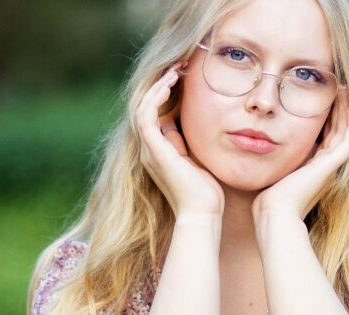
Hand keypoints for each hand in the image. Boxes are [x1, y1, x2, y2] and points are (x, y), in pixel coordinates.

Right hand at [136, 63, 224, 216]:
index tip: (183, 76)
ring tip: (175, 70)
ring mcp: (149, 151)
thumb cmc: (206, 191)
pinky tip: (169, 84)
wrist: (202, 214)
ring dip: (157, 86)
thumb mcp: (197, 158)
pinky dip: (155, 98)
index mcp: (159, 151)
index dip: (165, 92)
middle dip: (160, 84)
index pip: (154, 114)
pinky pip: (146, 117)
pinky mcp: (154, 152)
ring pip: (143, 108)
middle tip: (178, 66)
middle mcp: (149, 150)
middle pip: (145, 107)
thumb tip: (185, 123)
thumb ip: (187, 142)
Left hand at [252, 91, 348, 223]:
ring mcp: (330, 166)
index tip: (325, 98)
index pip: (326, 136)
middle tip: (340, 88)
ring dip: (347, 110)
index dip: (329, 117)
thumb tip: (258, 142)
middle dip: (340, 109)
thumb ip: (273, 157)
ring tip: (346, 90)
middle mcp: (325, 166)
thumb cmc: (267, 197)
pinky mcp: (331, 165)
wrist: (274, 212)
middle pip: (339, 131)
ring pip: (347, 132)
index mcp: (313, 167)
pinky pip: (348, 139)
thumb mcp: (273, 169)